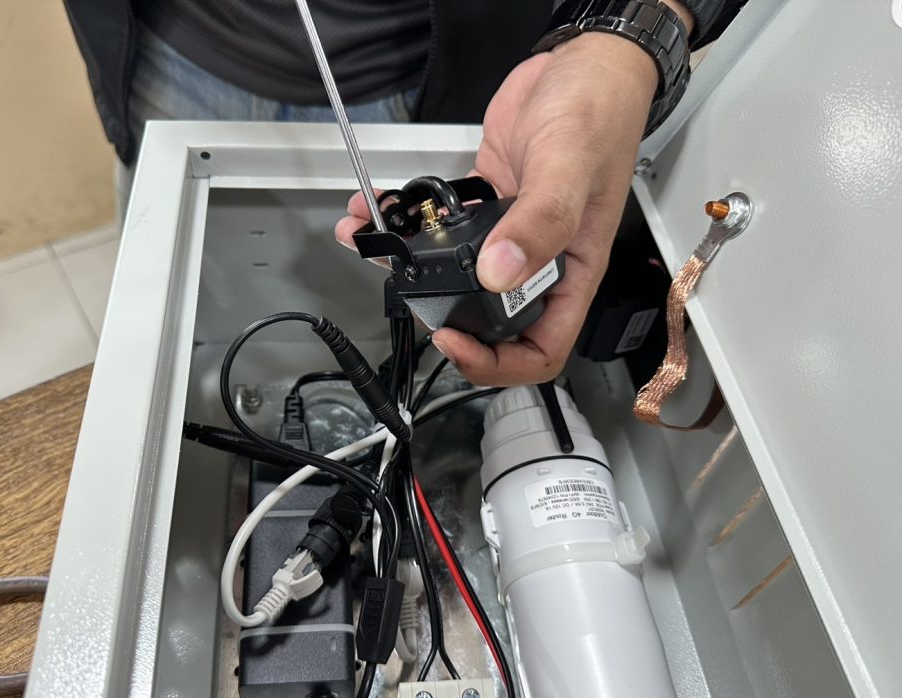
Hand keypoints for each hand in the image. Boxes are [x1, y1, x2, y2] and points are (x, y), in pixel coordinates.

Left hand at [337, 7, 690, 384]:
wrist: (583, 61)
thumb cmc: (600, 112)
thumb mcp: (571, 168)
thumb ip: (539, 223)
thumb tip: (499, 273)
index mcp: (571, 270)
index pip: (541, 348)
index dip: (497, 361)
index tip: (456, 340)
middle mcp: (537, 260)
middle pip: (491, 321)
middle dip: (444, 317)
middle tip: (411, 296)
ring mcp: (507, 234)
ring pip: (458, 275)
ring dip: (411, 268)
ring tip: (373, 245)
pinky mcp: (483, 204)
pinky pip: (442, 228)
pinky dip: (408, 222)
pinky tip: (380, 209)